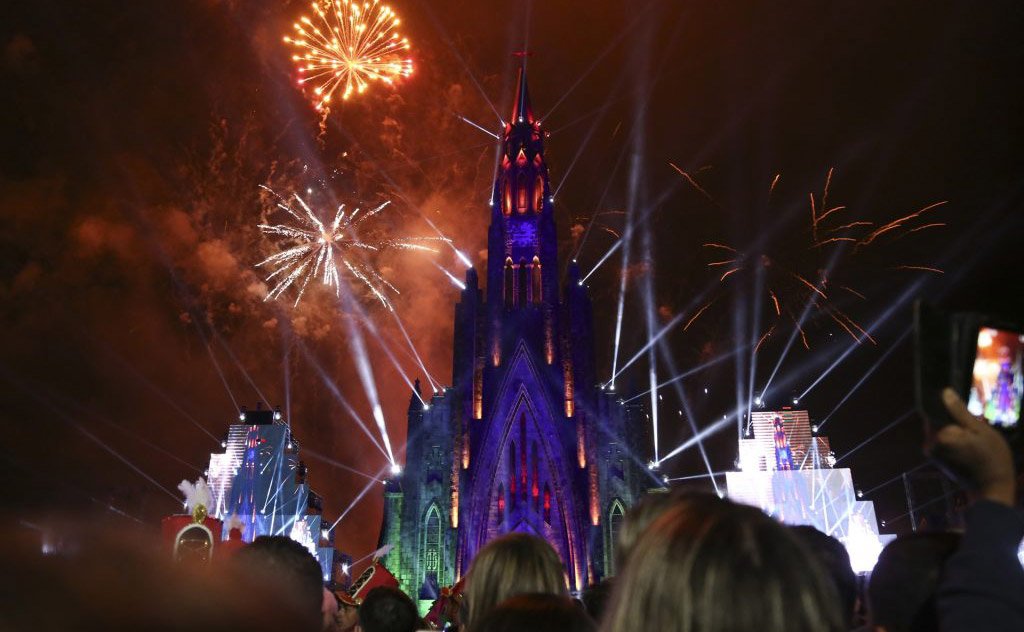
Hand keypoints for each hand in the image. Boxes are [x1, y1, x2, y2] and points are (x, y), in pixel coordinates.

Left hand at [932, 388, 1015, 505]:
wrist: (992, 489)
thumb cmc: (991, 458)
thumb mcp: (980, 431)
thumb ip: (959, 412)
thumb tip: (945, 392)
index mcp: (939, 435)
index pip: (936, 411)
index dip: (950, 409)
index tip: (963, 414)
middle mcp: (930, 444)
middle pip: (939, 422)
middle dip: (954, 423)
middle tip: (974, 432)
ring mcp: (932, 453)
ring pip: (942, 433)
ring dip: (956, 432)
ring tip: (974, 441)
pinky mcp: (938, 460)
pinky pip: (944, 443)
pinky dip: (955, 441)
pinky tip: (969, 448)